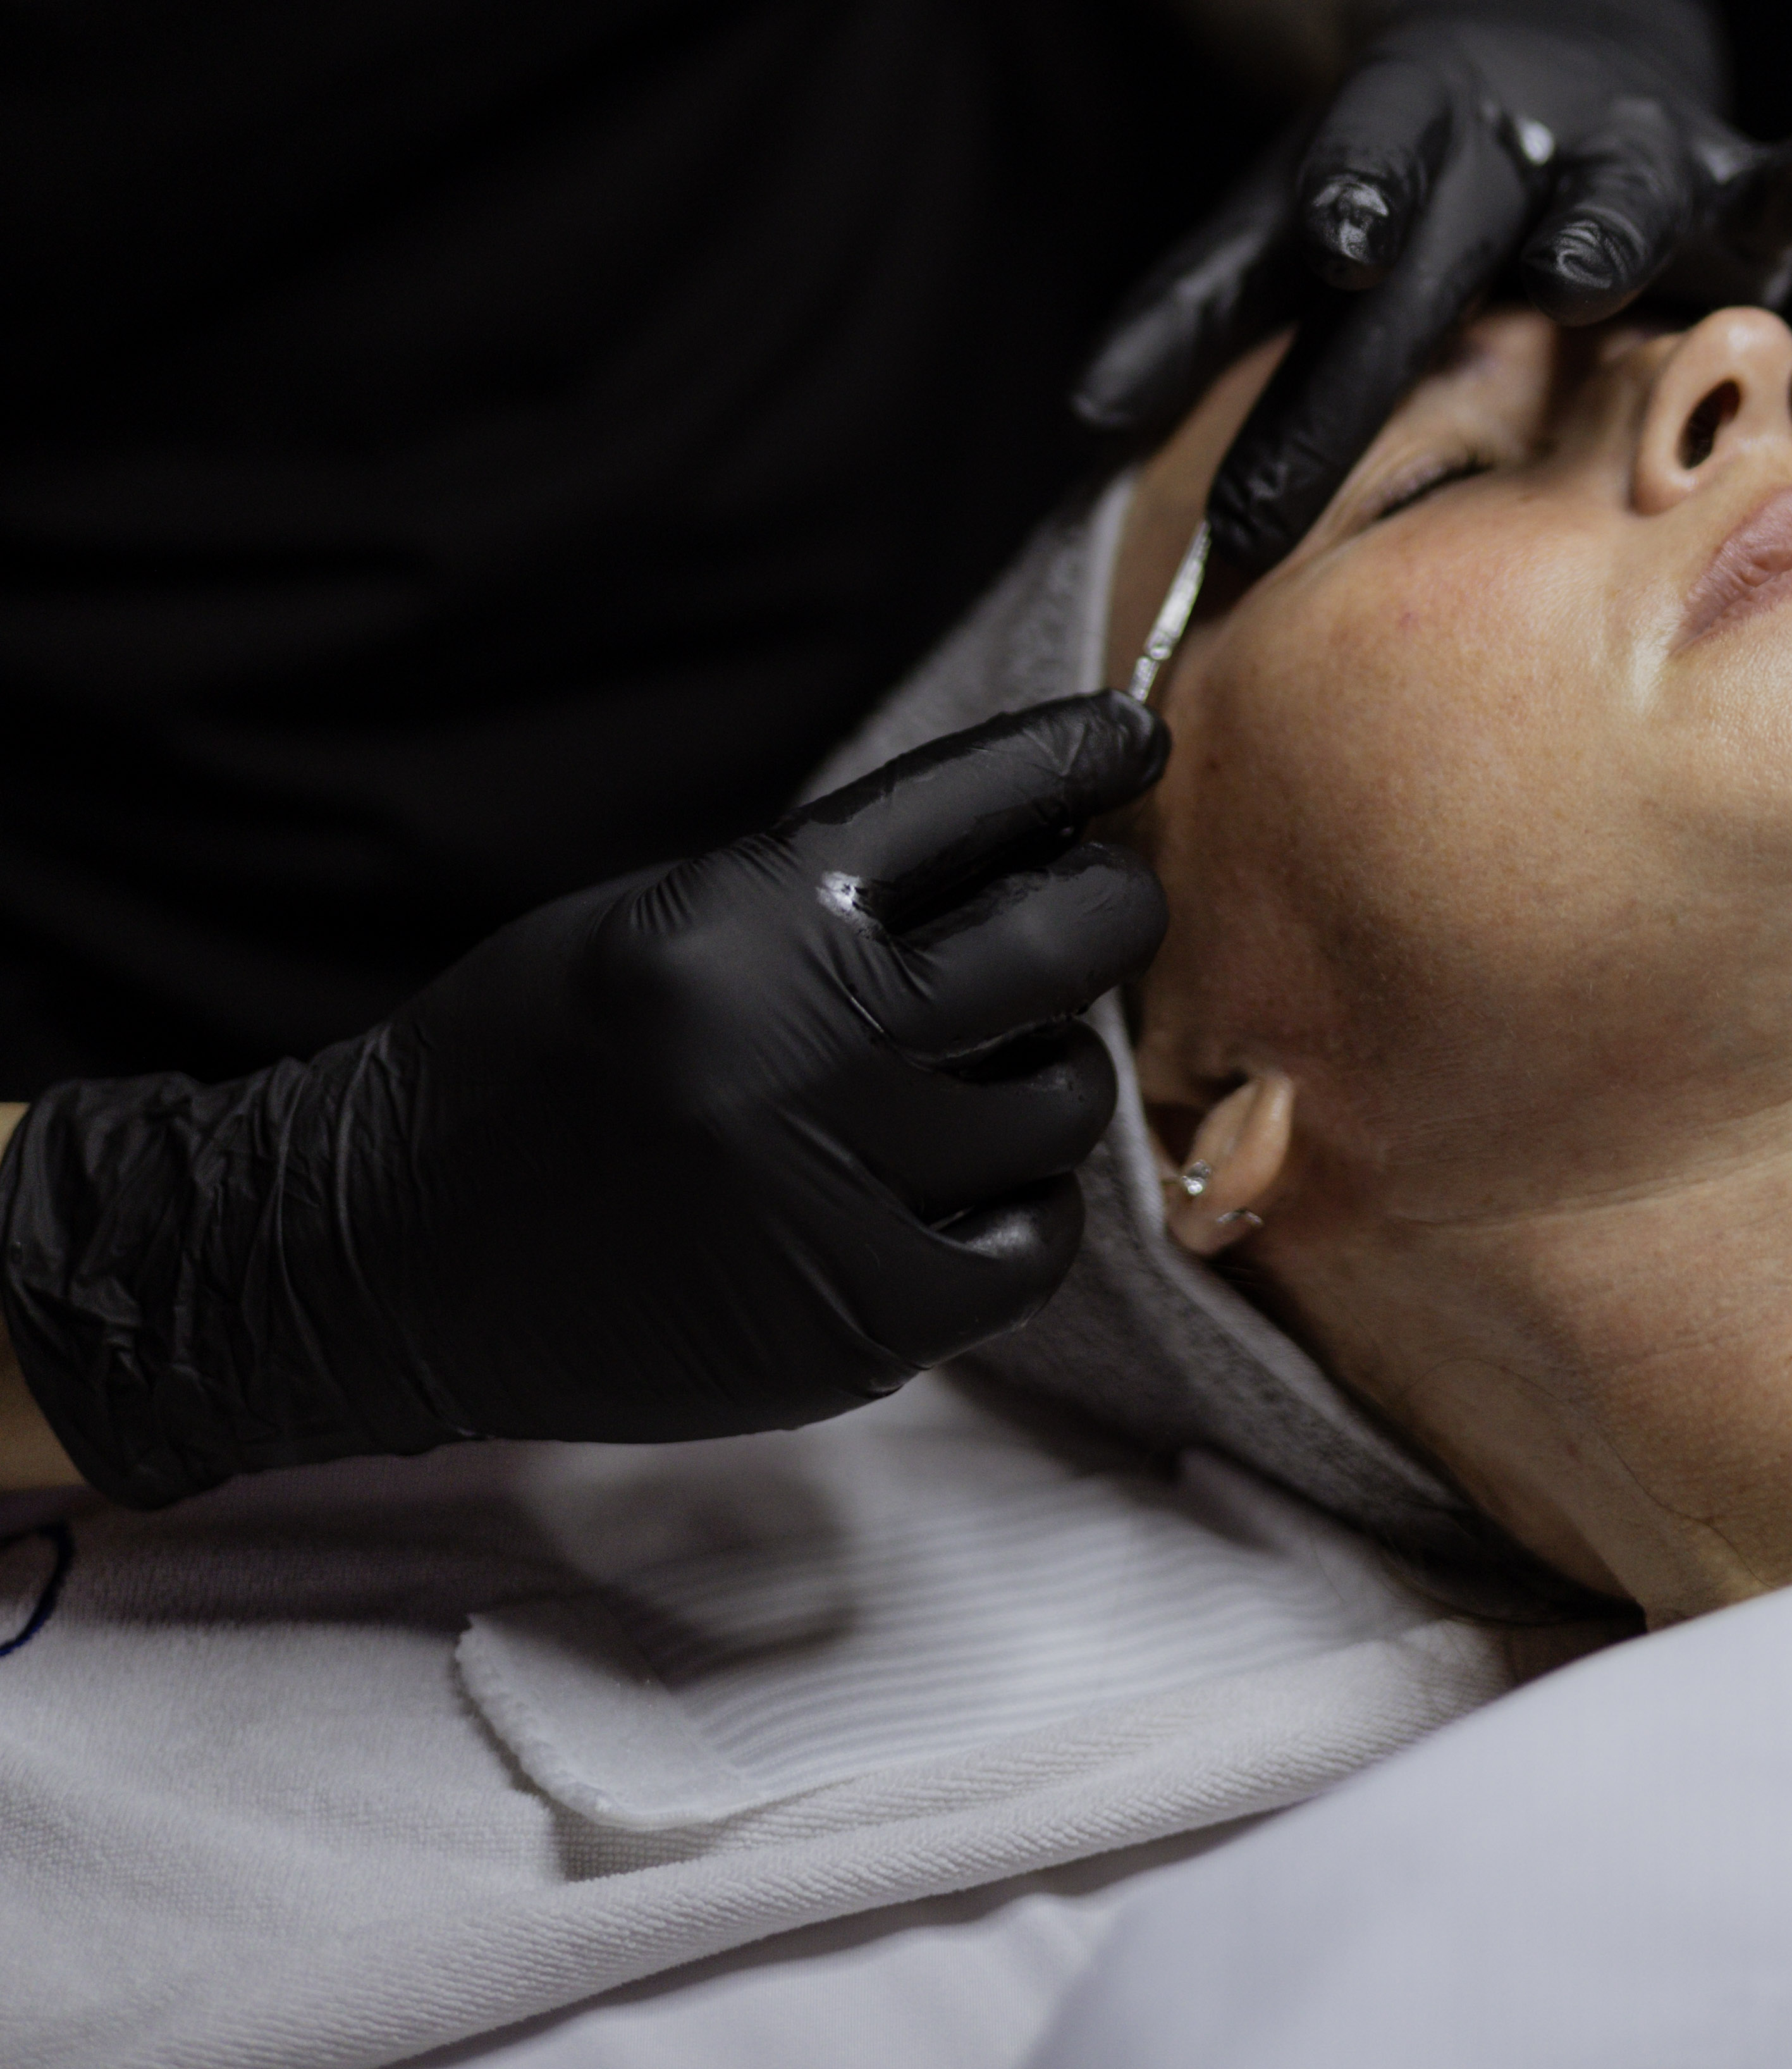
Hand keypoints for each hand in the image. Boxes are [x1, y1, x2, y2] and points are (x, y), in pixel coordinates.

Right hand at [0, 697, 1167, 1509]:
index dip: (1070, 761)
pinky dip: (1020, 1202)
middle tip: (1102, 906)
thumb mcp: (667, 916)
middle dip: (1106, 909)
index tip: (1130, 743)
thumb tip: (1032, 848)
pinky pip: (1030, 1243)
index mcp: (745, 918)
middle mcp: (805, 1046)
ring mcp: (838, 1196)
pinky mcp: (855, 1324)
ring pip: (1061, 1101)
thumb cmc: (532, 1057)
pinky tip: (966, 1176)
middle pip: (1058, 945)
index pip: (968, 802)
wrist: (385, 1255)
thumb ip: (836, 892)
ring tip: (989, 1065)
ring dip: (1047, 1069)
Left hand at [1074, 0, 1791, 572]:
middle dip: (1398, 341)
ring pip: (1611, 197)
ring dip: (1597, 232)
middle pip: (1448, 244)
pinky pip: (1789, 180)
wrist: (1531, 35)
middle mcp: (1506, 141)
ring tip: (1587, 276)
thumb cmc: (1397, 170)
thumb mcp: (1288, 215)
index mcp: (1395, 137)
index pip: (1348, 188)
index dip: (1339, 220)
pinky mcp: (1723, 182)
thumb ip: (1198, 305)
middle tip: (1390, 366)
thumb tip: (1083, 419)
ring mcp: (1622, 155)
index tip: (1330, 256)